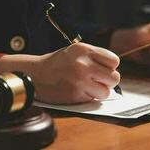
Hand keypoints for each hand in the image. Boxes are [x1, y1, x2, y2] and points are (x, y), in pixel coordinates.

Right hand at [0, 43, 119, 103]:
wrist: (34, 74)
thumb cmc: (57, 63)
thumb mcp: (76, 51)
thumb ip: (94, 57)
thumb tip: (114, 70)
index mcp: (84, 50)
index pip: (114, 61)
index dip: (110, 67)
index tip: (103, 69)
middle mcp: (83, 64)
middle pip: (114, 77)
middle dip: (108, 81)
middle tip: (97, 80)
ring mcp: (79, 80)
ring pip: (106, 91)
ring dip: (99, 91)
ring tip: (88, 86)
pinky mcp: (75, 95)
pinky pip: (93, 100)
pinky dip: (89, 97)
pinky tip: (78, 91)